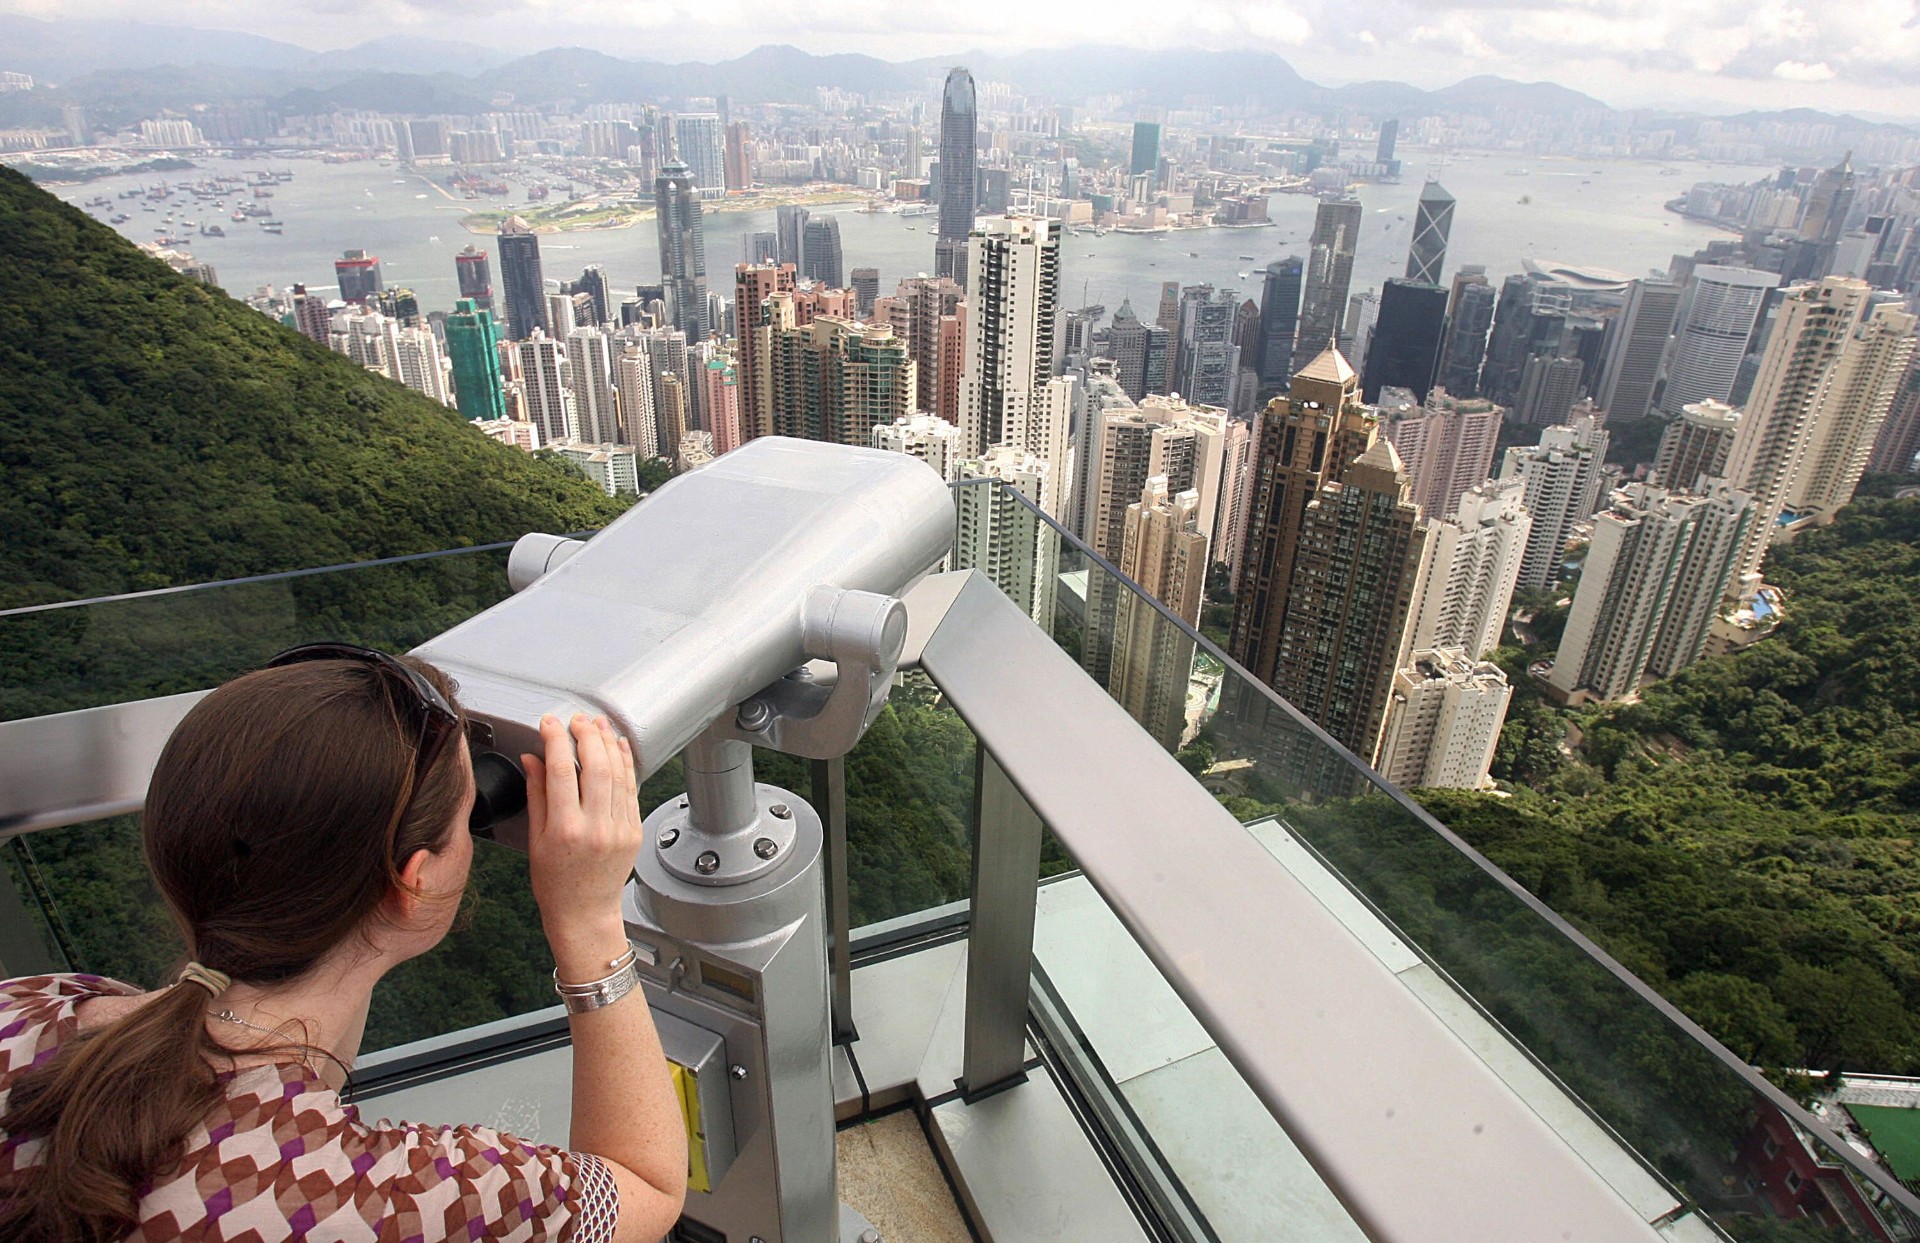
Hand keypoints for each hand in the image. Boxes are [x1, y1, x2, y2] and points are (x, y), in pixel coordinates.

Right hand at [522, 713, 643, 967]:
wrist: (584, 913)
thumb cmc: (555, 883)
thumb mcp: (536, 840)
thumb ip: (537, 794)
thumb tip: (532, 758)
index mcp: (565, 830)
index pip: (560, 771)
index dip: (555, 740)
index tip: (549, 723)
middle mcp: (596, 827)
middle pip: (595, 766)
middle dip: (586, 735)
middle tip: (577, 720)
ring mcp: (619, 828)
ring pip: (618, 773)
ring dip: (608, 743)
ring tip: (598, 724)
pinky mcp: (634, 830)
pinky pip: (631, 789)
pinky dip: (626, 763)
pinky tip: (618, 747)